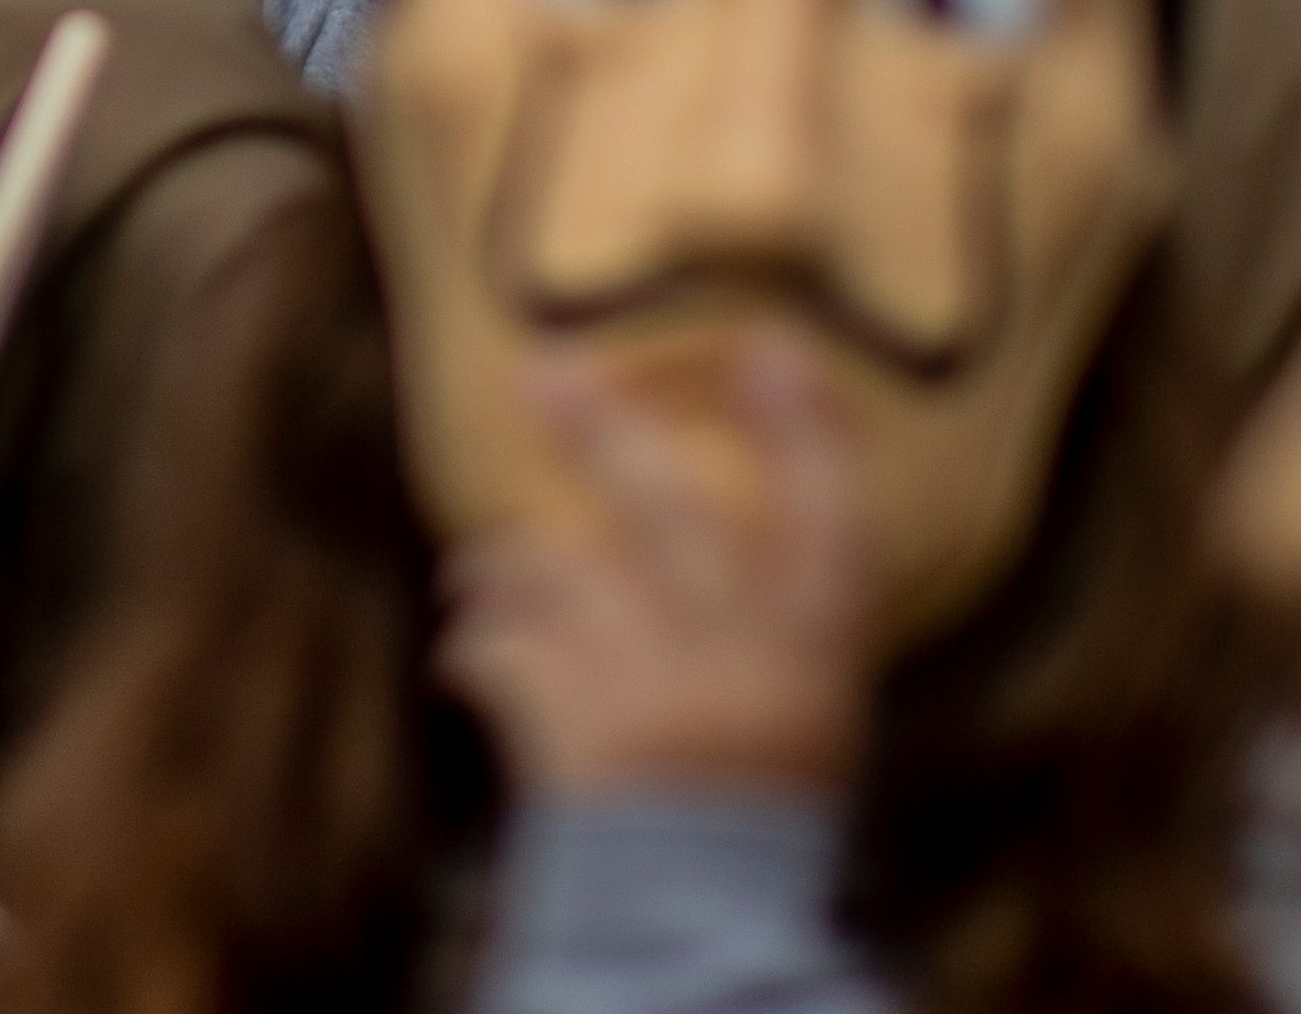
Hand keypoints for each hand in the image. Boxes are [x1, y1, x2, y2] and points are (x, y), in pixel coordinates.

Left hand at [439, 334, 872, 796]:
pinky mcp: (571, 740)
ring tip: (476, 579)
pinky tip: (467, 658)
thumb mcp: (800, 738)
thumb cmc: (749, 841)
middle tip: (539, 368)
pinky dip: (474, 648)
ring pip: (555, 573)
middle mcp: (741, 668)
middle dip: (596, 428)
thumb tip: (709, 534)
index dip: (804, 431)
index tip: (767, 347)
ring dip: (501, 568)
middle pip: (666, 510)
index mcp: (818, 669)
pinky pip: (498, 653)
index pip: (833, 523)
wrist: (700, 956)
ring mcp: (653, 698)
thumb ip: (770, 643)